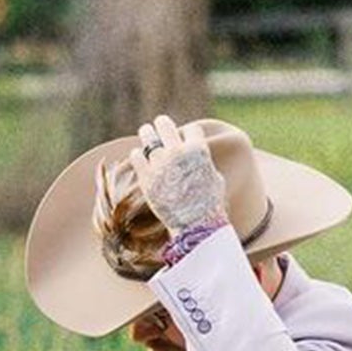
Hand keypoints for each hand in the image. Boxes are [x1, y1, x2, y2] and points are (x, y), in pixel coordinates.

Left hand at [134, 113, 224, 235]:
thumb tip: (198, 154)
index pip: (192, 129)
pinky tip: (140, 157)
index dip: (189, 135)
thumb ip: (205, 162)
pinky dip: (138, 155)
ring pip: (147, 135)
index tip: (186, 140)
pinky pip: (136, 155)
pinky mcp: (146, 177)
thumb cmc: (210, 205)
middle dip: (163, 125)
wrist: (195, 226)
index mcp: (199, 151)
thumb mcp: (215, 178)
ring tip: (147, 133)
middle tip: (161, 126)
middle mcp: (178, 153)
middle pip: (165, 124)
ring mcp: (160, 164)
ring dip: (148, 134)